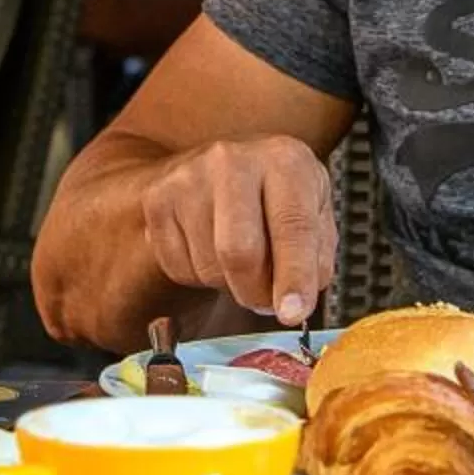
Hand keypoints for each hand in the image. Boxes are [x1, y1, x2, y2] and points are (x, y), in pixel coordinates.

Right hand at [138, 136, 335, 326]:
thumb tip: (296, 303)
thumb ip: (315, 259)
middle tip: (266, 299)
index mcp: (284, 160)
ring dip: (229, 285)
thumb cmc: (274, 192)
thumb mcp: (314, 212)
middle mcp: (232, 161)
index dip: (295, 277)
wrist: (221, 164)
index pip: (293, 227)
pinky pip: (178, 269)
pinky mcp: (157, 199)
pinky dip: (199, 277)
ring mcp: (188, 178)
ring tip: (240, 262)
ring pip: (208, 267)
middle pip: (239, 253)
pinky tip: (211, 250)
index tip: (293, 313)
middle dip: (256, 293)